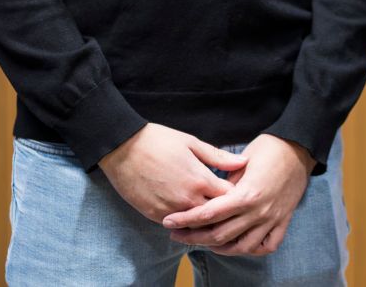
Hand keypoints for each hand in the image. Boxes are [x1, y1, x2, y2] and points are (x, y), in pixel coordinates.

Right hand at [97, 123, 247, 223]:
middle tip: (228, 207)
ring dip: (203, 221)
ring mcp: (170, 210)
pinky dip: (184, 222)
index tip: (238, 191)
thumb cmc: (158, 140)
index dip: (236, 196)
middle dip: (223, 212)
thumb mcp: (191, 143)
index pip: (230, 198)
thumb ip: (218, 157)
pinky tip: (187, 214)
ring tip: (209, 213)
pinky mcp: (154, 216)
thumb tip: (244, 163)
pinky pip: (176, 225)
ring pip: (196, 225)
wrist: (121, 148)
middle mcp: (188, 200)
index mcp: (200, 180)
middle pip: (215, 217)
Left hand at [162, 134, 314, 254]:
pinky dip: (252, 250)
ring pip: (242, 247)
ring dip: (219, 248)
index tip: (169, 221)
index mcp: (246, 194)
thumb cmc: (268, 148)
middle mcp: (259, 211)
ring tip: (204, 243)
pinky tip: (238, 246)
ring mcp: (272, 219)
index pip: (209, 214)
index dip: (186, 219)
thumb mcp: (242, 161)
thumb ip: (225, 183)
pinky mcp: (283, 221)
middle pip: (220, 234)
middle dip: (194, 237)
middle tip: (177, 234)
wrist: (299, 148)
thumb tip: (208, 196)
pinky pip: (267, 246)